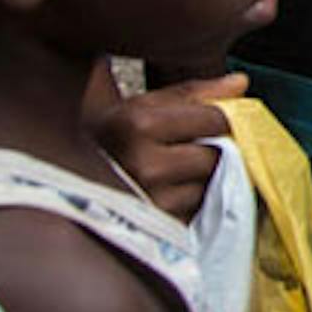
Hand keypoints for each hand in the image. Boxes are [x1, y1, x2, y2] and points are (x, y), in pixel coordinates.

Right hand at [93, 75, 245, 222]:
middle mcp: (145, 164)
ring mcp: (153, 201)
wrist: (71, 180)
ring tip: (181, 173)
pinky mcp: (160, 228)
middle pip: (216, 155)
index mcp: (139, 124)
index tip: (219, 122)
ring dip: (207, 181)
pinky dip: (196, 203)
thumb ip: (195, 93)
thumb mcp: (145, 106)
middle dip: (215, 151)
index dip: (226, 119)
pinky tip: (175, 194)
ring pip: (210, 186)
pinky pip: (199, 211)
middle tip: (196, 149)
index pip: (216, 118)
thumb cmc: (115, 137)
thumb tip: (240, 83)